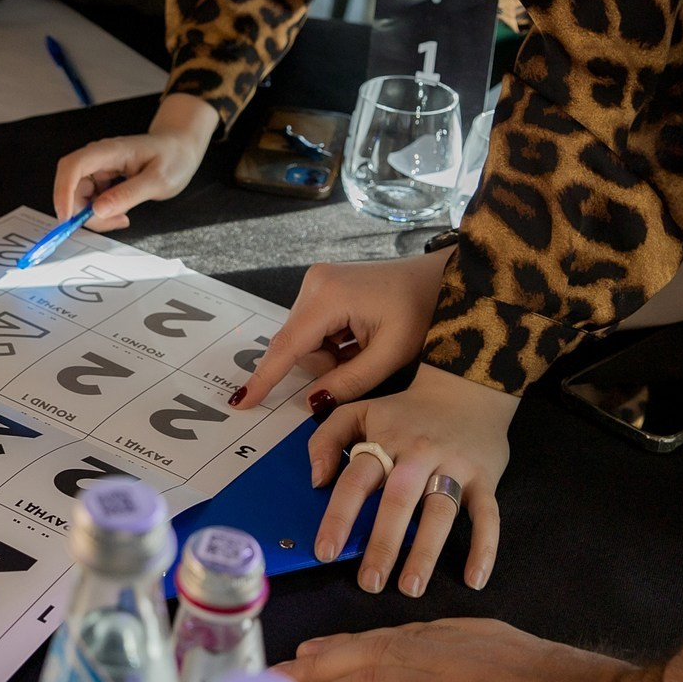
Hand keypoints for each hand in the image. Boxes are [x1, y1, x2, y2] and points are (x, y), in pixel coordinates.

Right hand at [53, 93, 219, 229]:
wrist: (181, 148)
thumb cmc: (173, 157)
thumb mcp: (158, 180)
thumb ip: (128, 195)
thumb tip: (98, 210)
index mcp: (110, 151)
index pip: (73, 166)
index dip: (63, 192)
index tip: (67, 218)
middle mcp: (99, 157)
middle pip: (71, 183)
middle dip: (80, 209)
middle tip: (108, 223)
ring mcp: (100, 167)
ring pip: (79, 194)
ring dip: (92, 213)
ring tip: (121, 218)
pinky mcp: (103, 177)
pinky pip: (90, 197)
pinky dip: (99, 211)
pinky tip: (120, 213)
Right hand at [234, 248, 452, 413]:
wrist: (441, 278)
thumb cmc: (422, 312)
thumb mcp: (390, 356)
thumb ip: (348, 383)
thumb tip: (311, 403)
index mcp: (328, 296)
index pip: (287, 347)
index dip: (264, 378)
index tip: (242, 403)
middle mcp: (314, 283)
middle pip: (298, 346)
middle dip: (325, 365)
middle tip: (364, 361)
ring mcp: (317, 281)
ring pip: (305, 340)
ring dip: (330, 355)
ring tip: (366, 347)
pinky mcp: (323, 285)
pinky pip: (313, 328)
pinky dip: (333, 342)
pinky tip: (360, 337)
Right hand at [282, 618, 682, 681]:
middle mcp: (466, 664)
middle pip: (371, 659)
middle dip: (317, 670)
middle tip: (269, 681)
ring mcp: (486, 648)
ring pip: (396, 640)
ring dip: (346, 651)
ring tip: (306, 661)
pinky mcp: (505, 646)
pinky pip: (426, 633)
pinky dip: (387, 640)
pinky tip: (380, 647)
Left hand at [310, 364, 515, 592]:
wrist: (466, 389)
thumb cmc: (405, 411)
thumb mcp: (359, 411)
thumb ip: (327, 439)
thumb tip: (316, 480)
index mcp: (385, 440)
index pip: (357, 480)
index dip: (339, 516)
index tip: (325, 551)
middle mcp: (419, 454)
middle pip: (398, 500)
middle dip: (383, 543)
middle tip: (369, 582)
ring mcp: (455, 467)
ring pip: (440, 512)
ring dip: (425, 552)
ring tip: (411, 588)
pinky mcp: (486, 479)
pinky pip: (487, 516)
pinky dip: (484, 548)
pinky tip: (473, 579)